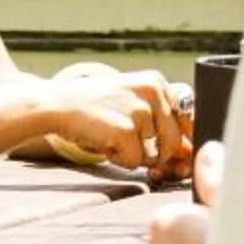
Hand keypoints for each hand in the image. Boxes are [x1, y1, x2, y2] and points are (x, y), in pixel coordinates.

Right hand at [39, 64, 192, 179]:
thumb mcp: (131, 103)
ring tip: (110, 134)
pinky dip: (118, 159)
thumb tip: (188, 155)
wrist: (55, 104)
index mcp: (157, 82)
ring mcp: (141, 110)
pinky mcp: (127, 130)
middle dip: (154, 153)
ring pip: (154, 154)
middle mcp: (153, 91)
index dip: (178, 142)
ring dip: (133, 154)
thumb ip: (161, 123)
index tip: (163, 148)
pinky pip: (135, 162)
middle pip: (173, 142)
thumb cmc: (94, 108)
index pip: (187, 120)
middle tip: (125, 142)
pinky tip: (102, 140)